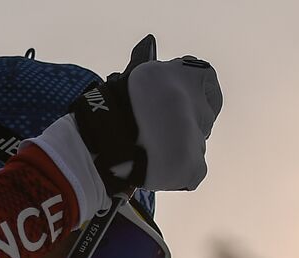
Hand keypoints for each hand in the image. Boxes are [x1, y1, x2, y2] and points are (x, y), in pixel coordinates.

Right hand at [72, 35, 222, 194]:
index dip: (199, 95)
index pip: (207, 80)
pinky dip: (180, 175)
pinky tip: (157, 170)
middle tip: (161, 136)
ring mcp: (192, 134)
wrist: (91, 149)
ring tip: (151, 154)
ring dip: (181, 150)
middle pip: (204, 116)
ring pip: (197, 145)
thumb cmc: (106, 113)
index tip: (186, 107)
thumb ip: (148, 67)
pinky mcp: (191, 165)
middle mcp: (189, 101)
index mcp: (177, 74)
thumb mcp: (129, 79)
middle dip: (186, 126)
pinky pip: (194, 172)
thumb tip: (149, 40)